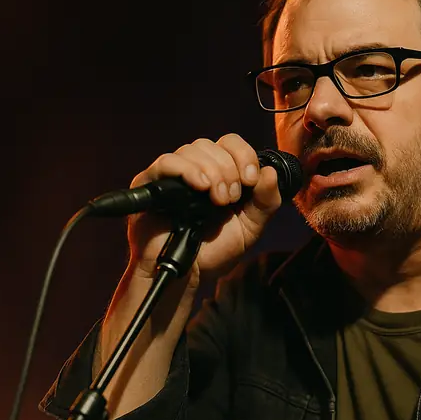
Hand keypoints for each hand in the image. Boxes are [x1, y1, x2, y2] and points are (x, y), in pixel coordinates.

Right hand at [126, 133, 282, 281]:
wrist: (188, 276)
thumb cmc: (215, 251)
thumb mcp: (251, 227)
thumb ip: (266, 201)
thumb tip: (271, 171)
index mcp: (219, 173)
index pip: (230, 143)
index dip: (244, 155)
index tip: (250, 181)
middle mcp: (195, 169)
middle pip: (212, 144)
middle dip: (229, 169)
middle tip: (230, 199)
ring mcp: (172, 176)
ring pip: (192, 149)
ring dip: (212, 172)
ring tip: (217, 201)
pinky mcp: (149, 184)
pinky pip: (166, 162)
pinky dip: (188, 170)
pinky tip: (201, 188)